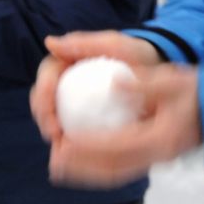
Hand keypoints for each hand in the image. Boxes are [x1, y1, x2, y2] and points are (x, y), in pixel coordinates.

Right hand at [31, 31, 163, 146]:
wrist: (162, 73)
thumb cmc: (138, 55)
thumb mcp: (117, 45)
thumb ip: (86, 42)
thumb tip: (50, 43)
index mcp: (67, 63)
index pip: (46, 79)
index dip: (42, 96)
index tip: (49, 112)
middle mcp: (67, 84)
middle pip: (44, 103)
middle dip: (44, 120)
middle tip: (54, 135)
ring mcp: (75, 103)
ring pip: (56, 121)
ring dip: (55, 138)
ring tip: (61, 150)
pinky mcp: (87, 121)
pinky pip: (76, 136)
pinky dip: (74, 149)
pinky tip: (77, 160)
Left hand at [44, 52, 199, 188]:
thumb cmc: (198, 92)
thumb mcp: (173, 80)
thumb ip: (143, 84)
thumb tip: (114, 84)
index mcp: (161, 138)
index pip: (117, 145)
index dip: (88, 146)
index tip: (64, 140)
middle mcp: (157, 156)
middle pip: (112, 169)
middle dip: (81, 167)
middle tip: (53, 162)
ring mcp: (157, 160)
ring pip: (116, 173)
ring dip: (87, 173)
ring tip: (60, 169)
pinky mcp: (155, 159)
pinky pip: (123, 169)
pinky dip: (100, 169)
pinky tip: (84, 163)